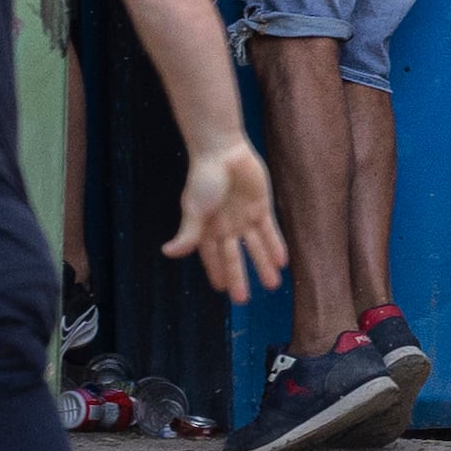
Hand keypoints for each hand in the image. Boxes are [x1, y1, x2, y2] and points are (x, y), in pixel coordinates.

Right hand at [168, 133, 285, 301]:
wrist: (222, 150)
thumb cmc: (204, 178)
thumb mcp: (194, 209)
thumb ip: (187, 234)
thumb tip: (168, 253)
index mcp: (207, 228)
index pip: (212, 257)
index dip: (216, 272)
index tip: (220, 290)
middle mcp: (226, 226)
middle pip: (235, 257)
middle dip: (239, 277)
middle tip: (243, 300)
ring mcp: (244, 216)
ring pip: (256, 247)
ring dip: (263, 265)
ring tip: (273, 285)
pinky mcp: (261, 206)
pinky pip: (270, 230)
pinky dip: (275, 245)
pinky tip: (282, 261)